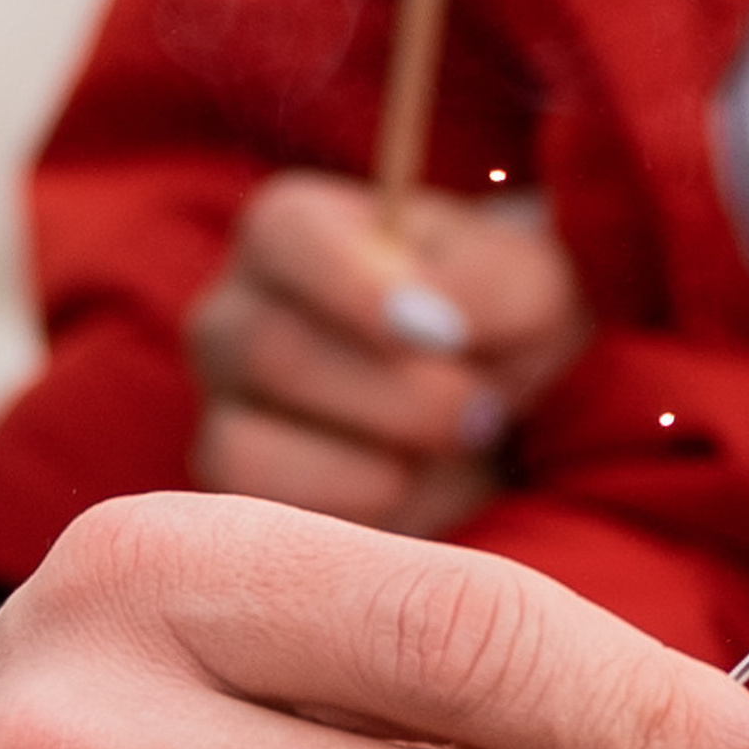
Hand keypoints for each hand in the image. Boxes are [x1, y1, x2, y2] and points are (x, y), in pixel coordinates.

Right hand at [187, 173, 590, 535]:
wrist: (503, 408)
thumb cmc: (502, 325)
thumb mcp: (526, 286)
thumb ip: (485, 286)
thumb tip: (427, 321)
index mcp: (294, 232)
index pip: (287, 238)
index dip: (365, 292)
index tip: (450, 335)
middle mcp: (233, 313)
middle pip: (273, 351)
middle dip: (403, 398)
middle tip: (483, 413)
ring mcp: (222, 407)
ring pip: (247, 445)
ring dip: (378, 465)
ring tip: (448, 452)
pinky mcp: (240, 489)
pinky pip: (267, 516)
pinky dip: (356, 513)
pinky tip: (413, 489)